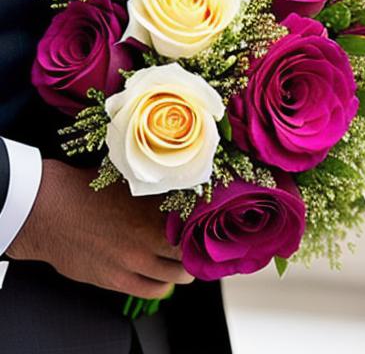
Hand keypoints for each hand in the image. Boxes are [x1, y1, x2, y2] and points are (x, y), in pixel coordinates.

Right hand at [7, 159, 193, 297]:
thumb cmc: (87, 190)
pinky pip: (155, 291)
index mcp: (155, 208)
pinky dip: (164, 285)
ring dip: (185, 268)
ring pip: (179, 275)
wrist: (48, 210)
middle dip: (197, 248)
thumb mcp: (129, 181)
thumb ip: (157, 192)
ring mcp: (134, 261)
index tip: (207, 224)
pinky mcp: (117, 279)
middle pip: (192, 251)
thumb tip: (181, 191)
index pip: (197, 223)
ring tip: (183, 262)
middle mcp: (149, 237)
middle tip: (197, 244)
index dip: (205, 224)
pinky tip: (163, 277)